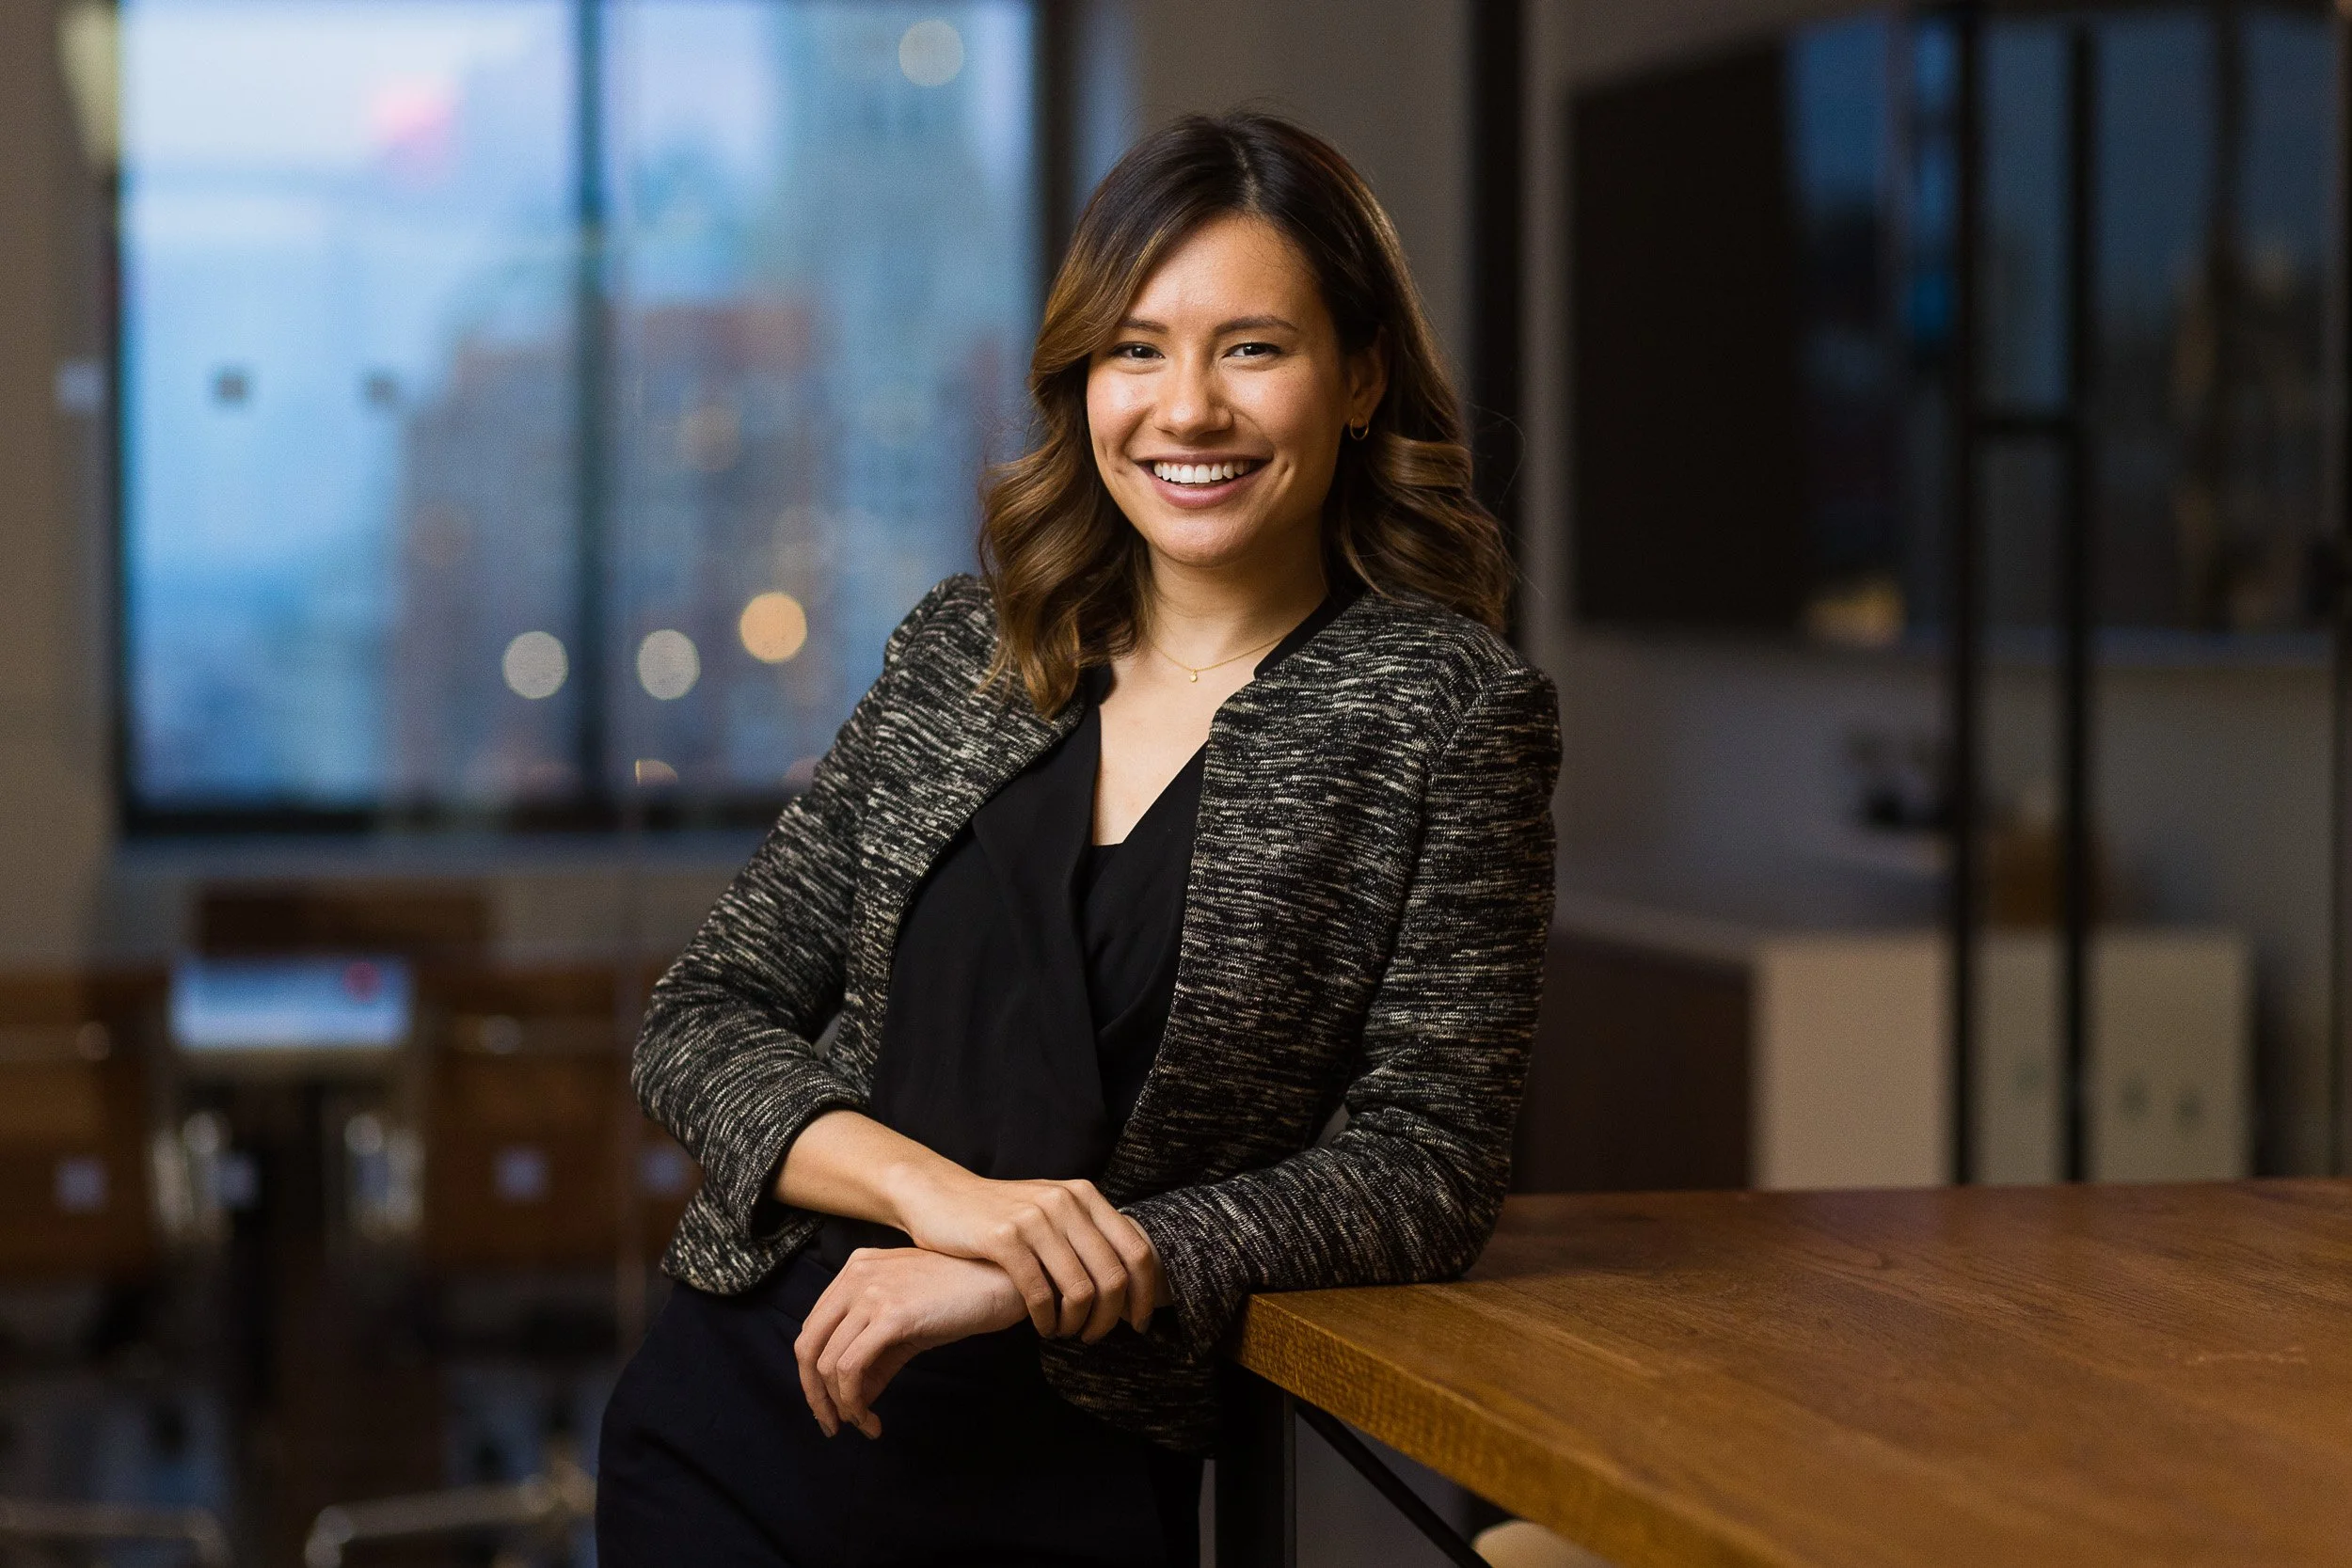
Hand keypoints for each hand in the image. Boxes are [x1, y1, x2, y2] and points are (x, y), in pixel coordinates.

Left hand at [794, 1247, 1026, 1437]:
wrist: (1003, 1283)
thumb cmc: (960, 1300)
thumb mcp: (907, 1322)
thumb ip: (874, 1354)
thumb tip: (850, 1399)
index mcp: (855, 1269)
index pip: (813, 1328)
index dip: (813, 1374)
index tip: (830, 1406)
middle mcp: (856, 1275)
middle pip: (808, 1345)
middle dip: (814, 1394)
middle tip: (831, 1426)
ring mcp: (871, 1292)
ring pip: (827, 1363)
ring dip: (839, 1406)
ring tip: (862, 1425)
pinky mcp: (891, 1314)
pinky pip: (850, 1368)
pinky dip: (853, 1403)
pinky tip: (871, 1419)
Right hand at [886, 1167, 1161, 1339]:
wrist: (939, 1194)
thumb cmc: (1000, 1214)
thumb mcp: (1051, 1209)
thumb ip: (1086, 1233)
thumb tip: (1129, 1280)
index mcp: (1085, 1196)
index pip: (1137, 1250)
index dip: (1146, 1294)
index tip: (1140, 1323)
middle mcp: (1066, 1202)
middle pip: (1113, 1276)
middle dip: (1109, 1318)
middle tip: (1094, 1336)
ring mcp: (1035, 1219)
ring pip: (1080, 1290)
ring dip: (1076, 1323)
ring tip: (1064, 1332)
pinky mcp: (1003, 1238)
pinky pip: (1040, 1293)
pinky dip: (1046, 1319)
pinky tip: (1041, 1326)